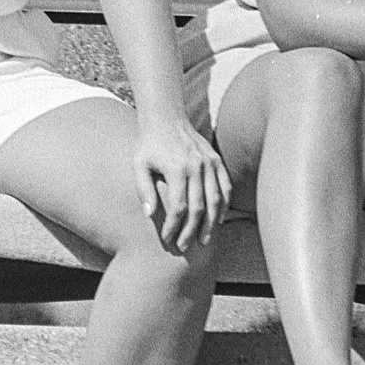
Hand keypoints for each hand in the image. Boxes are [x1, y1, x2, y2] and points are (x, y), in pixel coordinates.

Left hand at [132, 111, 230, 254]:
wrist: (166, 117)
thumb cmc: (149, 144)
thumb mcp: (139, 164)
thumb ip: (143, 189)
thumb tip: (149, 215)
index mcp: (177, 168)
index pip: (178, 207)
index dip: (173, 227)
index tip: (167, 239)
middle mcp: (196, 166)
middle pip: (198, 207)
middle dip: (191, 231)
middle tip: (185, 247)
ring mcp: (209, 163)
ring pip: (215, 200)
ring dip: (210, 223)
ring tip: (204, 240)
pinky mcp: (216, 160)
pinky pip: (225, 186)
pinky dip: (223, 204)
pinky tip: (218, 219)